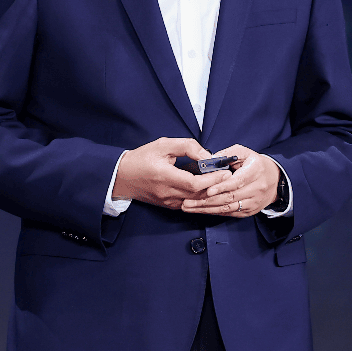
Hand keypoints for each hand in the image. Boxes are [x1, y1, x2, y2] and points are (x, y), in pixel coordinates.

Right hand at [113, 137, 232, 209]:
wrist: (122, 176)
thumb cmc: (142, 158)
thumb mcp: (163, 144)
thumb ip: (186, 146)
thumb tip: (205, 155)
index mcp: (165, 176)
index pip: (195, 183)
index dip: (212, 179)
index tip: (224, 171)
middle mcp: (167, 193)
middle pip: (199, 194)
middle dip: (216, 185)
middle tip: (228, 175)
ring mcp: (168, 202)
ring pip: (196, 201)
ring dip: (210, 192)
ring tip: (222, 181)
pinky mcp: (168, 206)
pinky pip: (189, 203)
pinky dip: (200, 196)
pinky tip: (208, 188)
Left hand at [180, 144, 279, 217]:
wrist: (275, 180)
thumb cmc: (255, 164)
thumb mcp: (244, 152)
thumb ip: (227, 154)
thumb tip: (209, 160)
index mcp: (255, 171)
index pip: (237, 182)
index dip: (221, 187)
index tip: (207, 190)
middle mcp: (256, 189)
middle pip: (230, 197)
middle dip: (206, 201)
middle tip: (187, 201)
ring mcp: (253, 202)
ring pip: (228, 208)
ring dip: (206, 209)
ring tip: (189, 207)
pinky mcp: (249, 211)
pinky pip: (229, 213)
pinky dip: (214, 212)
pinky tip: (200, 210)